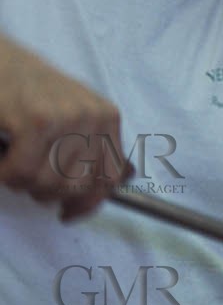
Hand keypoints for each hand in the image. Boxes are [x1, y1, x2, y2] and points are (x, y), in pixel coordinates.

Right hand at [0, 35, 123, 218]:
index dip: (87, 203)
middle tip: (26, 175)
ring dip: (22, 182)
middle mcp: (93, 116)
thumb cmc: (29, 91)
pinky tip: (1, 160)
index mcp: (107, 117)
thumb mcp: (73, 114)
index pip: (109, 178)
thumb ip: (96, 146)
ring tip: (13, 161)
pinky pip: (21, 173)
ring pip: (48, 184)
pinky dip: (4, 174)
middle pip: (76, 187)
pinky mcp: (36, 121)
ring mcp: (66, 118)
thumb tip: (127, 178)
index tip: (67, 213)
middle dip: (45, 191)